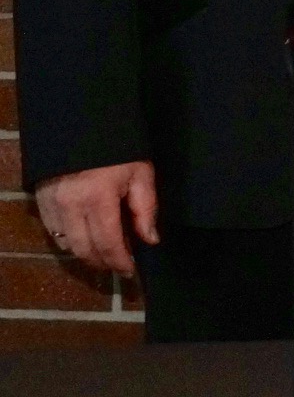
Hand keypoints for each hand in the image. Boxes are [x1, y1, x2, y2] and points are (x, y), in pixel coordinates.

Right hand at [34, 162, 157, 277]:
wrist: (83, 125)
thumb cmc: (119, 150)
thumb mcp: (141, 173)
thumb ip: (146, 208)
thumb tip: (151, 240)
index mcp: (98, 198)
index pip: (108, 243)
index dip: (120, 261)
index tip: (130, 271)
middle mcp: (71, 206)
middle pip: (85, 249)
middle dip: (103, 262)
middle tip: (119, 265)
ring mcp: (52, 205)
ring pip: (67, 245)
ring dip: (86, 255)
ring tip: (105, 254)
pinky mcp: (40, 203)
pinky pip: (53, 233)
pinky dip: (70, 242)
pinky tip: (85, 239)